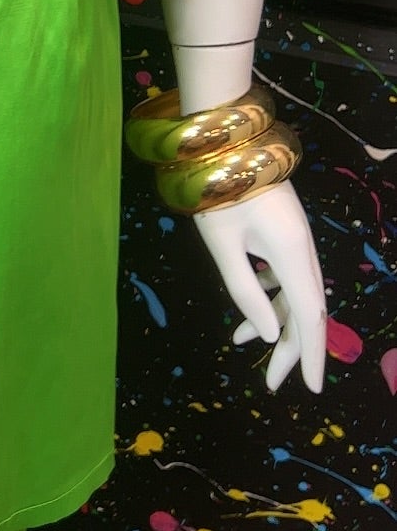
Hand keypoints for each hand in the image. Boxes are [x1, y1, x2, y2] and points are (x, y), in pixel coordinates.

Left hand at [191, 179, 326, 392]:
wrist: (226, 141)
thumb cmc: (217, 191)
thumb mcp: (223, 246)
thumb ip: (244, 290)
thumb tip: (267, 332)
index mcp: (292, 254)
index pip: (310, 316)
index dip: (311, 354)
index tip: (312, 389)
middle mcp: (302, 250)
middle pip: (307, 310)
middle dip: (291, 349)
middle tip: (270, 383)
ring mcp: (296, 241)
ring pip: (296, 294)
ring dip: (276, 324)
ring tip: (244, 348)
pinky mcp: (285, 234)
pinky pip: (285, 277)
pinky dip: (269, 298)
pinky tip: (247, 315)